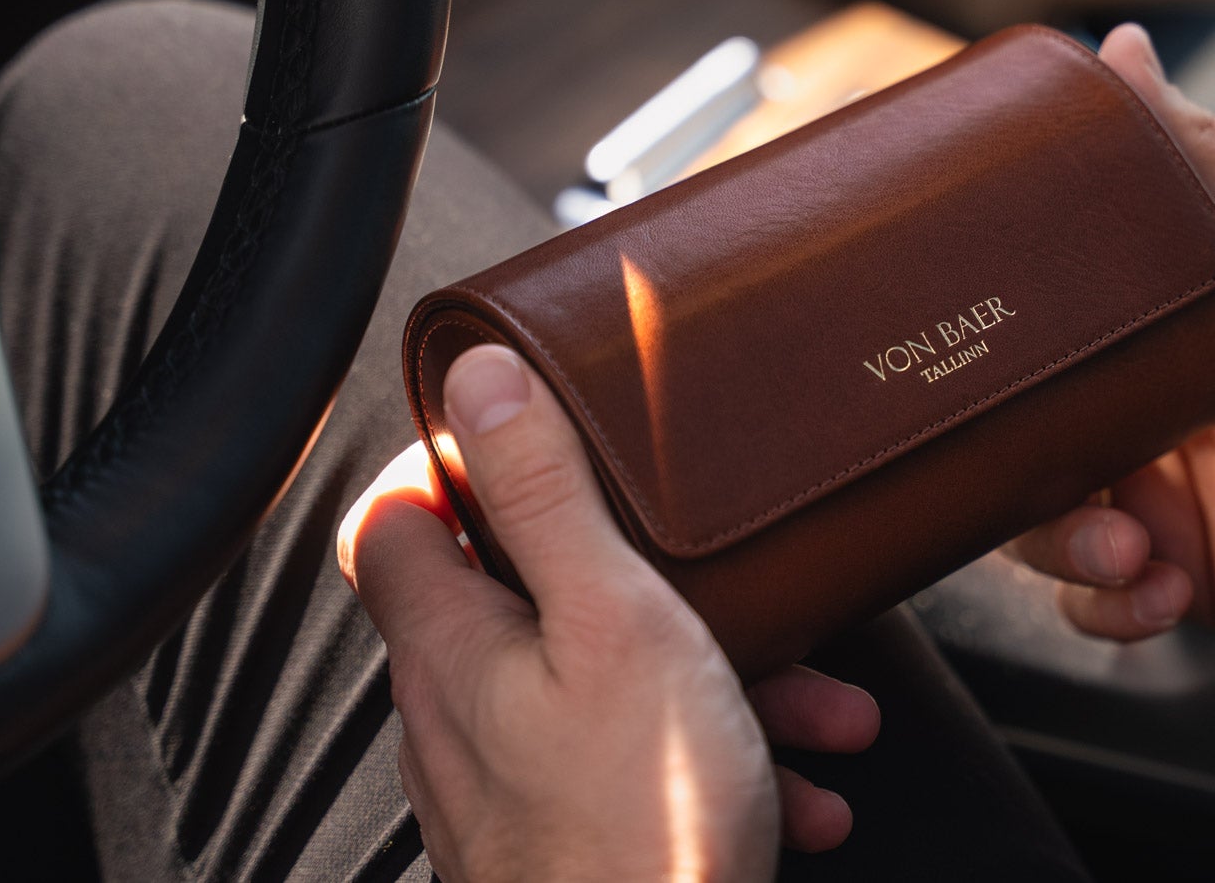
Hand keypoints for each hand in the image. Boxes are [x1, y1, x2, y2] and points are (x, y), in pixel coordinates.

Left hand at [339, 346, 878, 880]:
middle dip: (652, 584)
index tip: (542, 439)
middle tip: (727, 581)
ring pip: (610, 693)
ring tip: (817, 702)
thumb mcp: (613, 619)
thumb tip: (477, 378)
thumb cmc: (638, 826)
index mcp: (454, 646)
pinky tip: (801, 793)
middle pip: (532, 603)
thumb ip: (546, 495)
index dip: (456, 462)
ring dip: (716, 681)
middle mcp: (463, 718)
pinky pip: (643, 777)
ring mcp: (513, 791)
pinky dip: (720, 765)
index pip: (396, 518)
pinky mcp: (569, 848)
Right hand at [1009, 24, 1214, 650]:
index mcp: (1154, 333)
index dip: (993, 360)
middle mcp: (1143, 414)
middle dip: (1018, 481)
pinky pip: (1102, 605)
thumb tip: (1124, 50)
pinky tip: (1161, 592)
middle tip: (1085, 490)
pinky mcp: (1188, 580)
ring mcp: (1162, 501)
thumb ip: (1203, 165)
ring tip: (1137, 552)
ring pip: (1040, 533)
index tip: (965, 366)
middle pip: (1015, 445)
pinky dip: (1111, 609)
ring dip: (1065, 552)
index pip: (1035, 342)